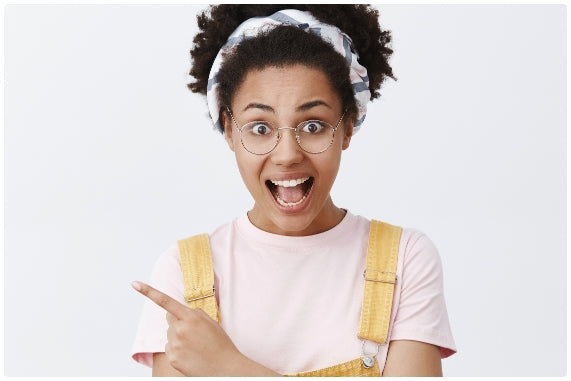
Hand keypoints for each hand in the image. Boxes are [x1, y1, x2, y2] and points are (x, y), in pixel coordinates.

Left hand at [131, 280, 251, 375]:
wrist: (225, 368)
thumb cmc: (220, 344)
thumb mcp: (210, 322)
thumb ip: (193, 314)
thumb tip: (177, 313)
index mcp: (191, 317)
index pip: (166, 301)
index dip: (148, 292)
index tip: (135, 284)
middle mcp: (180, 329)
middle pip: (170, 319)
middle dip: (178, 322)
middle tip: (195, 333)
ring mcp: (174, 344)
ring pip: (170, 334)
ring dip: (179, 337)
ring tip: (196, 346)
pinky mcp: (172, 357)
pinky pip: (170, 348)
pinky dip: (178, 350)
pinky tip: (191, 355)